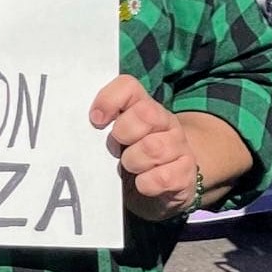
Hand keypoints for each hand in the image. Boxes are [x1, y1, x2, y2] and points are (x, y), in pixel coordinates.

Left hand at [90, 75, 199, 221]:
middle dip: (123, 134)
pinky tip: (143, 183)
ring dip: (133, 162)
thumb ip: (102, 126)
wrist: (166, 185)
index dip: (109, 100)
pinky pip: (163, 177)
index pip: (128, 86)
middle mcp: (165, 122)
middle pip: (146, 114)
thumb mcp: (116, 139)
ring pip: (153, 147)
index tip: (96, 121)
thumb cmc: (132, 157)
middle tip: (117, 149)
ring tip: (130, 168)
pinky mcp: (186, 173)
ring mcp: (179, 146)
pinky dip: (146, 184)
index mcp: (144, 107)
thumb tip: (85, 123)